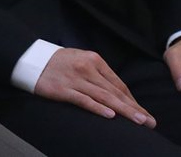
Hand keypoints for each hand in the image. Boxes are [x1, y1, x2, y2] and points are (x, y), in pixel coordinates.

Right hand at [34, 47, 154, 127]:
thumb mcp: (81, 60)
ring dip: (124, 110)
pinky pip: (84, 100)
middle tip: (149, 121)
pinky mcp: (63, 89)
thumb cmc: (58, 62)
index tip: (144, 113)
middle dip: (134, 108)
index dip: (133, 100)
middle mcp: (87, 68)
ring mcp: (76, 79)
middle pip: (115, 92)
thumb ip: (98, 74)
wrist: (30, 58)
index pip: (118, 84)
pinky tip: (110, 115)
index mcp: (94, 60)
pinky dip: (98, 108)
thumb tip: (116, 92)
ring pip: (105, 97)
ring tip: (139, 121)